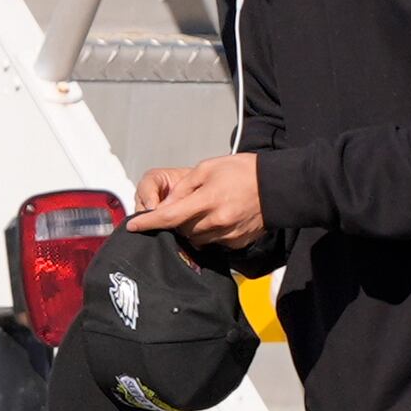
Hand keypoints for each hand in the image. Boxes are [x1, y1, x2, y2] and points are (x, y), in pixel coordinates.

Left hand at [126, 154, 264, 249]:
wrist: (278, 186)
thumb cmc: (244, 171)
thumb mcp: (209, 167)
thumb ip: (184, 187)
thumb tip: (166, 205)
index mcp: (208, 200)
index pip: (169, 216)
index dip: (148, 222)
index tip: (132, 226)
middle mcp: (217, 221)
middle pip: (181, 230)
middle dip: (176, 221)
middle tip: (183, 207)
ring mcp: (228, 235)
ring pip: (196, 238)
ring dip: (192, 228)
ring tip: (204, 211)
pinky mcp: (237, 243)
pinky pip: (214, 242)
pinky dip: (209, 233)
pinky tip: (220, 218)